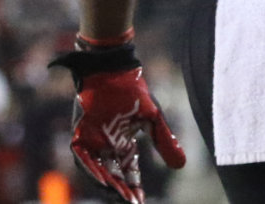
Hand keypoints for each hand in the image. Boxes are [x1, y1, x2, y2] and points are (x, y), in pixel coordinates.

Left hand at [50, 45, 185, 203]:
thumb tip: (182, 165)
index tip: (140, 199)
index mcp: (123, 141)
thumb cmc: (133, 92)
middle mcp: (107, 145)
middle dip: (123, 189)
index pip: (128, 169)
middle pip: (114, 174)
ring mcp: (93, 141)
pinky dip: (92, 170)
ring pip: (98, 169)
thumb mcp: (154, 119)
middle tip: (132, 201)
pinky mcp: (82, 135)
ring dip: (108, 183)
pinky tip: (103, 179)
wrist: (114, 72)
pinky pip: (84, 158)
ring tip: (119, 196)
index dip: (134, 184)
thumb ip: (166, 142)